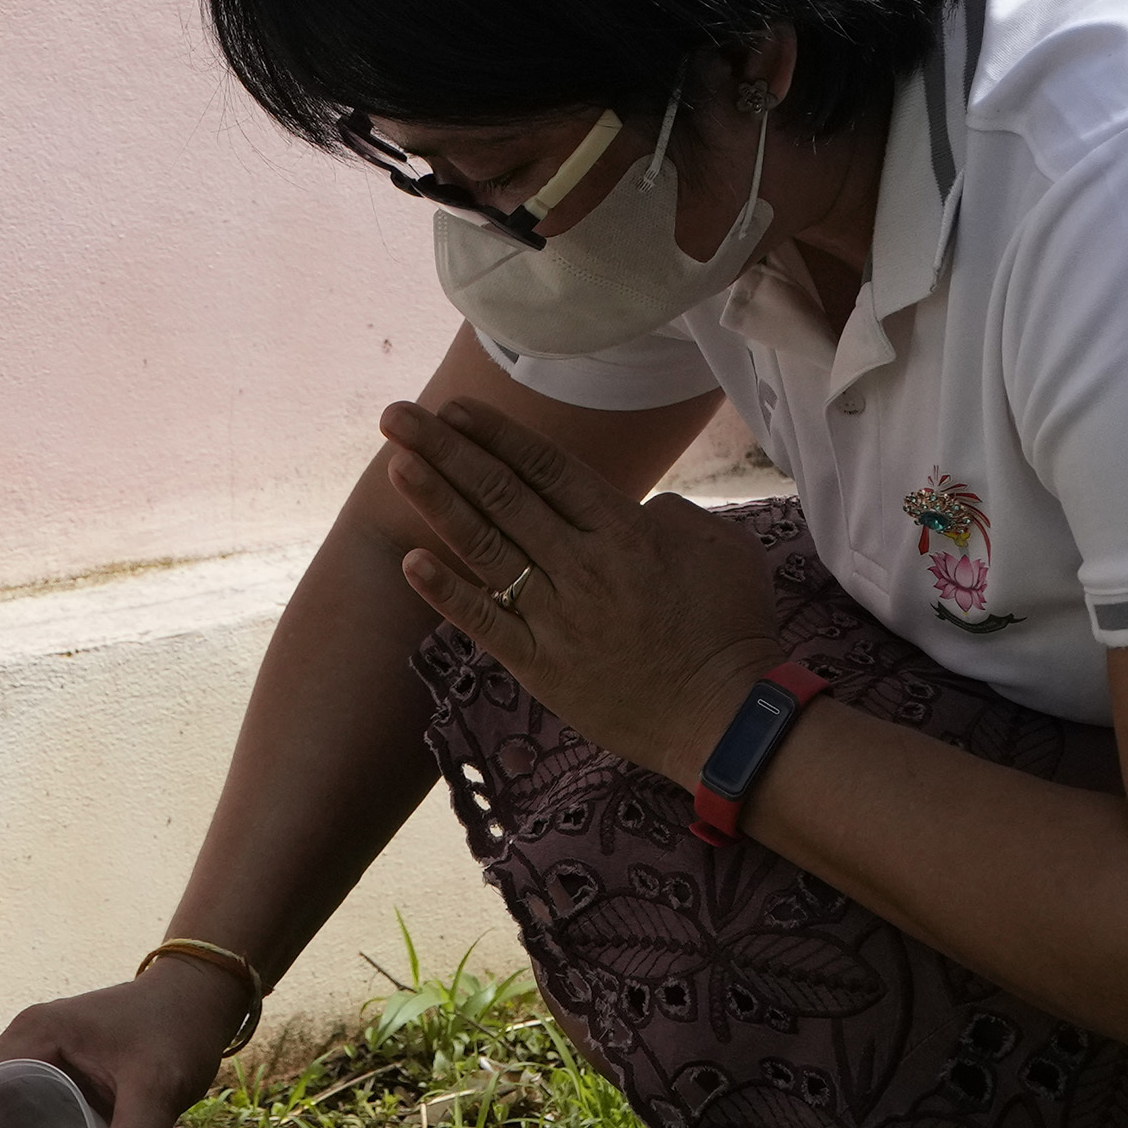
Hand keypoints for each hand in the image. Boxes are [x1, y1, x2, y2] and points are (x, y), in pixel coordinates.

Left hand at [379, 398, 789, 781]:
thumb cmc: (731, 628)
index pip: (546, 468)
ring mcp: (556, 617)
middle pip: (502, 495)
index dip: (496, 434)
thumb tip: (636, 509)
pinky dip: (448, 592)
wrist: (726, 718)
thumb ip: (671, 514)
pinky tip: (410, 561)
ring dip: (437, 502)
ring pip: (485, 548)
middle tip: (398, 416)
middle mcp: (581, 565)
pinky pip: (487, 622)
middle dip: (445, 450)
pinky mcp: (541, 666)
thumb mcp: (721, 546)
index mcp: (624, 529)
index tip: (454, 409)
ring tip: (397, 465)